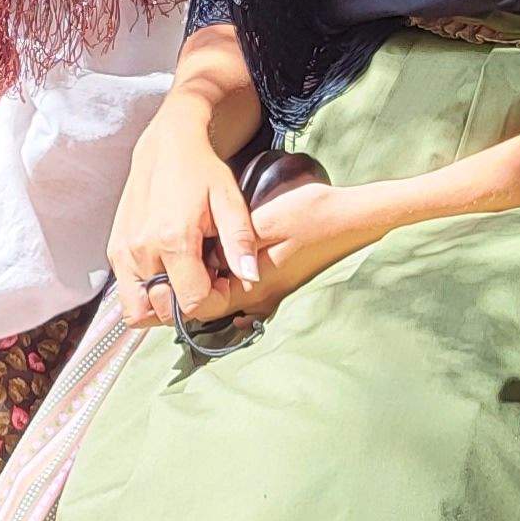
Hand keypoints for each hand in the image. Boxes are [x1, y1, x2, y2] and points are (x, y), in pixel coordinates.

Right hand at [111, 104, 257, 326]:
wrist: (167, 145)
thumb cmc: (201, 170)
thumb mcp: (229, 201)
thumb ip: (240, 241)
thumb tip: (250, 276)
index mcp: (172, 240)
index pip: (191, 302)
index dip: (214, 301)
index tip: (225, 282)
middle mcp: (141, 250)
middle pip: (165, 311)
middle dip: (190, 305)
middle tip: (207, 280)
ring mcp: (123, 252)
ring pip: (139, 310)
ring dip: (164, 305)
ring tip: (184, 279)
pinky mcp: (114, 251)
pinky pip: (127, 293)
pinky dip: (147, 293)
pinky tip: (168, 270)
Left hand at [173, 180, 384, 321]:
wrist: (353, 218)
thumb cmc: (312, 215)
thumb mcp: (266, 222)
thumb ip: (231, 244)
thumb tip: (200, 257)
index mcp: (252, 287)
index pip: (200, 305)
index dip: (178, 289)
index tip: (166, 262)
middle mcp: (257, 297)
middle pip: (207, 302)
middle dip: (187, 283)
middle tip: (170, 254)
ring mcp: (266, 292)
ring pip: (221, 293)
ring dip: (203, 276)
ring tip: (187, 248)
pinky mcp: (273, 280)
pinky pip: (236, 285)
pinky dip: (220, 273)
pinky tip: (214, 250)